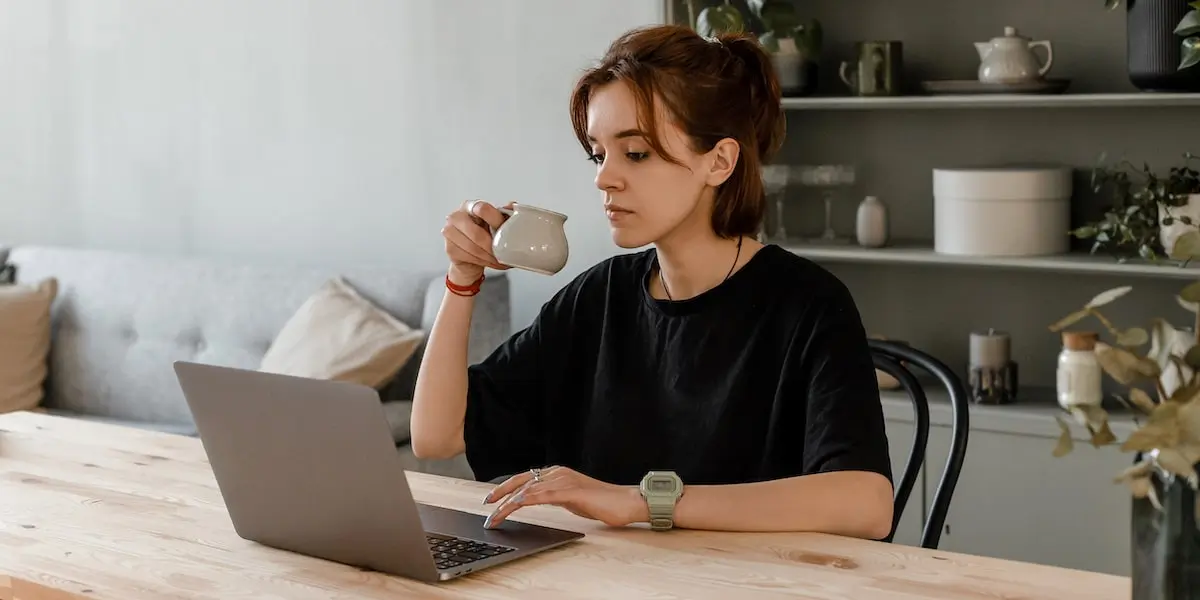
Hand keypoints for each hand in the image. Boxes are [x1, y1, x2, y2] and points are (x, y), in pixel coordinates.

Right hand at [441, 200, 511, 284]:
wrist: (469, 255)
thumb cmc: (483, 235)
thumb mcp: (496, 223)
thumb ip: (504, 213)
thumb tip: (513, 206)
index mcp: (470, 206)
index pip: (482, 208)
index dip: (496, 220)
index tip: (506, 231)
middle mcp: (456, 216)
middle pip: (477, 233)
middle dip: (493, 246)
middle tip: (505, 253)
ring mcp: (449, 232)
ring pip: (473, 248)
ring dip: (490, 257)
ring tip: (501, 260)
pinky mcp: (449, 248)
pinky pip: (469, 257)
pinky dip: (484, 262)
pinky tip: (492, 263)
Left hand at [482, 466, 647, 528]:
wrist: (625, 502)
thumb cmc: (602, 503)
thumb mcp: (571, 500)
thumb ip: (554, 497)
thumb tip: (537, 500)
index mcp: (557, 473)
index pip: (525, 479)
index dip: (506, 488)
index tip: (492, 499)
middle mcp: (558, 473)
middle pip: (521, 481)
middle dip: (501, 493)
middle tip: (486, 505)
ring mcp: (564, 480)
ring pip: (528, 489)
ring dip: (509, 503)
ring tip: (496, 515)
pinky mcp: (571, 491)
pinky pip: (543, 495)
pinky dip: (526, 500)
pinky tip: (516, 506)